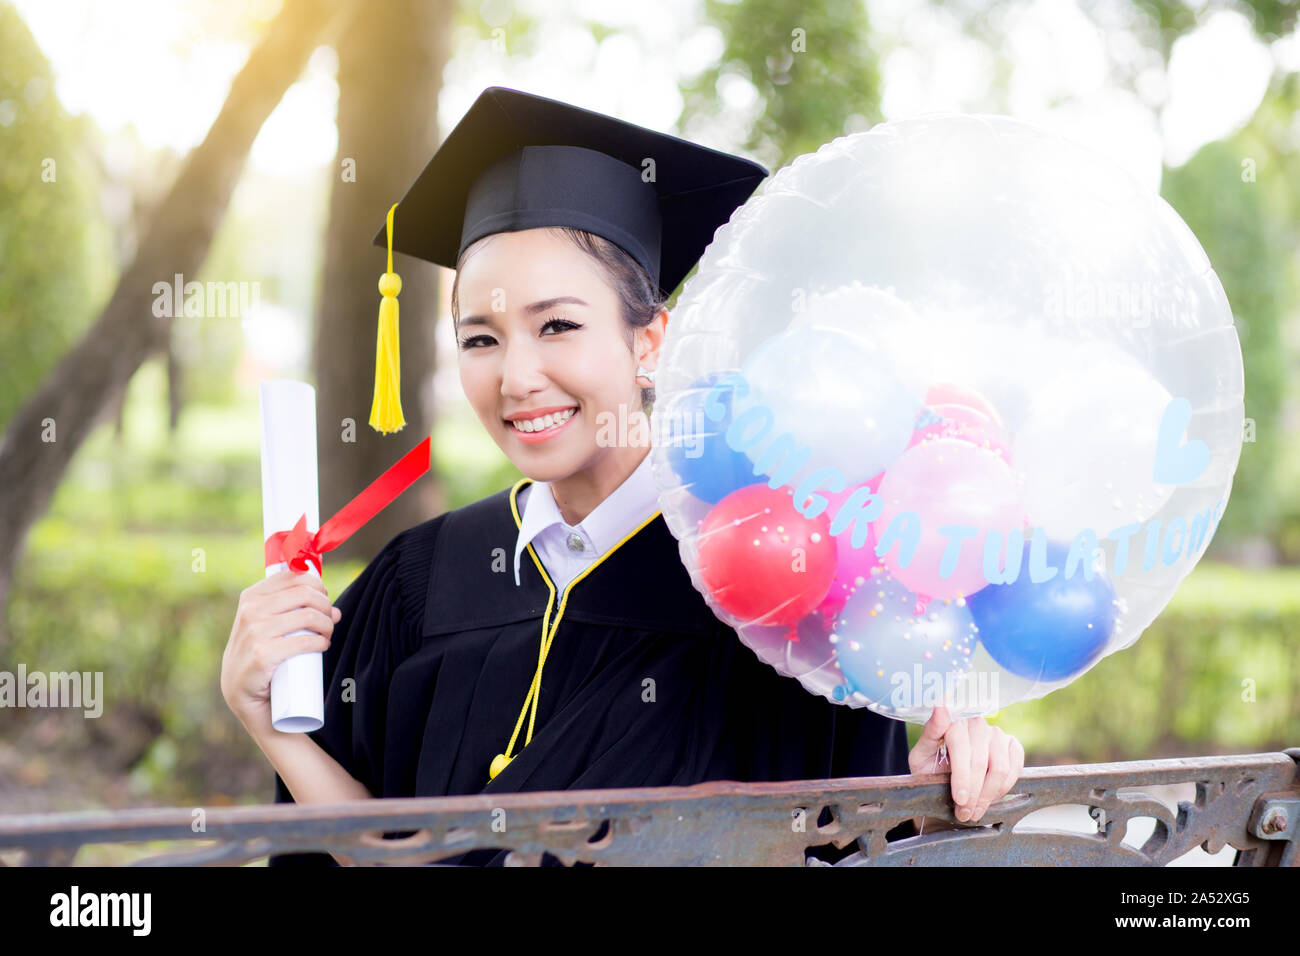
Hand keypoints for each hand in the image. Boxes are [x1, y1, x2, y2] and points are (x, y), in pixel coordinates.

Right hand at [221, 568, 339, 735]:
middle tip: (330, 620)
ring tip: (327, 634)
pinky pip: (304, 641)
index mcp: (251, 597)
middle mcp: (250, 611)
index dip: (317, 584)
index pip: (293, 576)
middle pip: (304, 593)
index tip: (324, 598)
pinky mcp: (263, 656)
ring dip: (327, 624)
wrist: (244, 696)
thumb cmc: (262, 656)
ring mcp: (254, 633)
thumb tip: (335, 609)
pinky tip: (324, 644)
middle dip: (325, 605)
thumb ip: (290, 611)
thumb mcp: (266, 626)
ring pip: (308, 616)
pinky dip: (321, 641)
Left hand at [907, 705, 1023, 823]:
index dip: (962, 777)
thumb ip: (929, 733)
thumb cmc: (931, 768)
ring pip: (1000, 768)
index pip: (962, 749)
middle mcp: (977, 724)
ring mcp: (997, 734)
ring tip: (975, 811)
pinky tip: (991, 797)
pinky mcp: (1012, 745)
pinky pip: (1016, 768)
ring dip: (988, 795)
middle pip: (982, 762)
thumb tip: (940, 706)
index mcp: (954, 723)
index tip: (959, 799)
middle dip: (974, 793)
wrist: (946, 783)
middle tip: (965, 813)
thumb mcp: (921, 756)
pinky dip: (1004, 788)